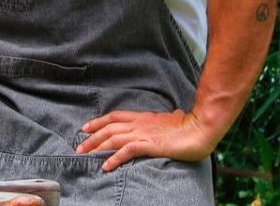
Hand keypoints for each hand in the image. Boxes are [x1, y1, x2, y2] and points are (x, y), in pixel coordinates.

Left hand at [75, 109, 215, 171]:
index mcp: (143, 117)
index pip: (114, 117)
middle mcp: (139, 123)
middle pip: (108, 128)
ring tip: (85, 156)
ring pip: (113, 138)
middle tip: (79, 148)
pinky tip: (105, 166)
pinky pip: (126, 151)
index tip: (85, 128)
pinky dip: (114, 158)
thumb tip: (175, 114)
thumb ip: (170, 118)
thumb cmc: (189, 126)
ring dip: (96, 147)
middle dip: (91, 138)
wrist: (200, 129)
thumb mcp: (174, 119)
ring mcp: (143, 133)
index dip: (98, 122)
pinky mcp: (149, 144)